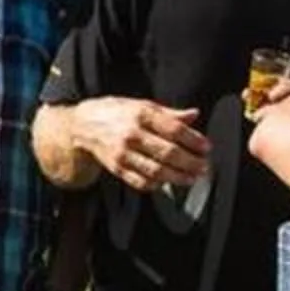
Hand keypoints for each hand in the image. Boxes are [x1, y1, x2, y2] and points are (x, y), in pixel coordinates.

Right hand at [74, 97, 207, 192]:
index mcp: (140, 115)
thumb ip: (169, 113)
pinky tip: (167, 182)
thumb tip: (193, 115)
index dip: (193, 140)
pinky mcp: (117, 169)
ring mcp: (123, 154)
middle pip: (168, 153)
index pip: (174, 130)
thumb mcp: (142, 105)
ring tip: (192, 178)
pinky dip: (156, 185)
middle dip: (190, 162)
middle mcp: (132, 135)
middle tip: (203, 166)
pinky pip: (141, 182)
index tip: (206, 147)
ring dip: (178, 177)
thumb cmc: (115, 112)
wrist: (83, 124)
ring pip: (156, 171)